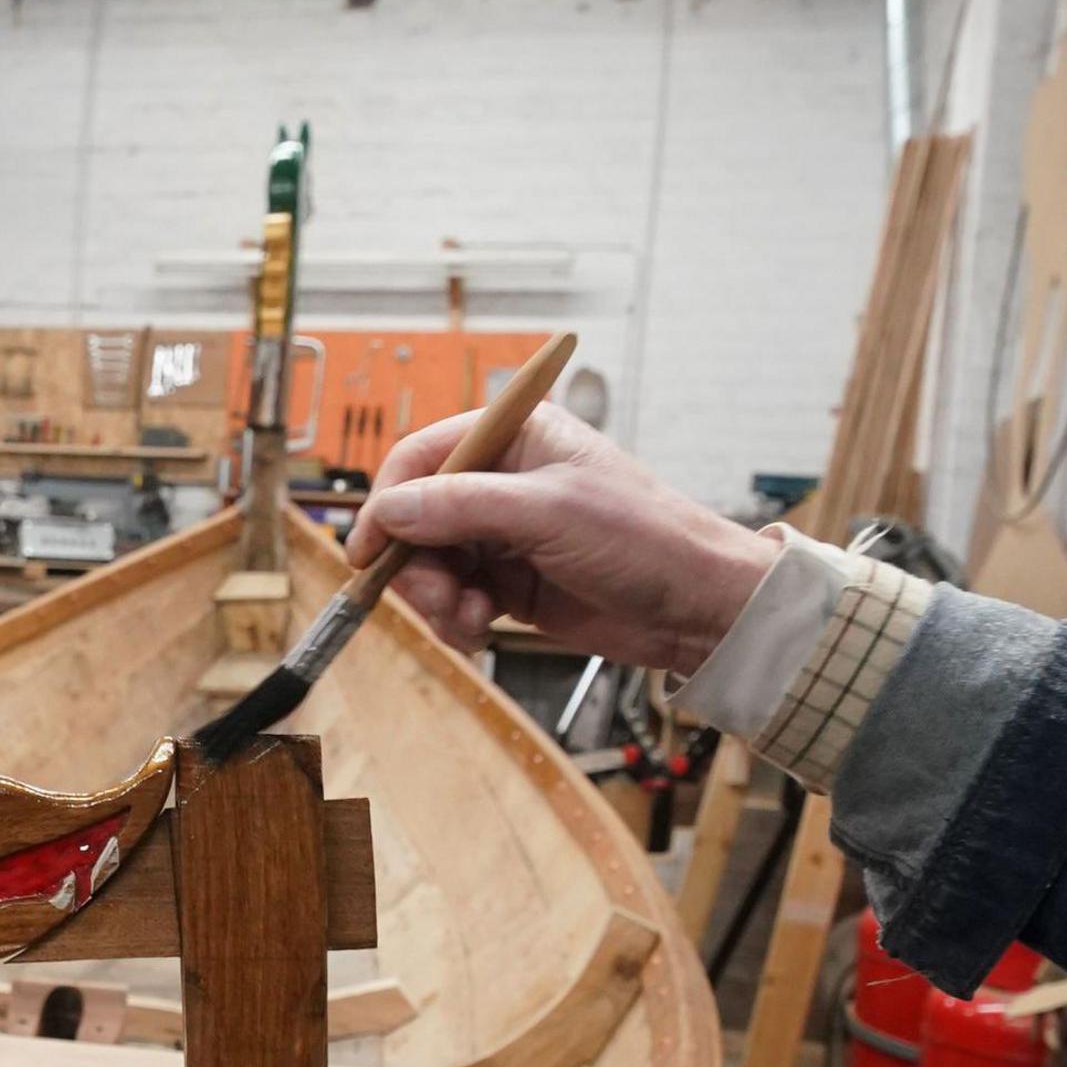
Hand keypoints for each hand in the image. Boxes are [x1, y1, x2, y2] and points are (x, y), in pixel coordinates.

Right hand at [350, 405, 783, 669]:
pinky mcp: (511, 583)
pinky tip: (480, 628)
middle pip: (418, 515)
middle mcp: (504, 482)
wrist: (697, 607)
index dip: (389, 499)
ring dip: (436, 597)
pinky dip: (455, 618)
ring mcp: (505, 535)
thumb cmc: (644, 538)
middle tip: (435, 594)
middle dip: (416, 561)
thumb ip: (460, 506)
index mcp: (516, 438)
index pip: (424, 455)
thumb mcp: (547, 511)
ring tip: (467, 618)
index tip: (369, 546)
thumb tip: (387, 509)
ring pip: (430, 562)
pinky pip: (455, 597)